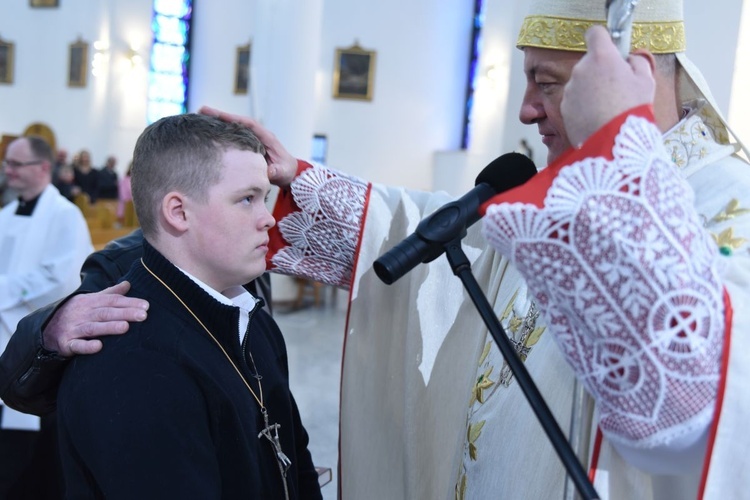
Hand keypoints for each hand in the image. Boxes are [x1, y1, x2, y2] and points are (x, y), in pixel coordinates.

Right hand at [42, 281, 148, 356]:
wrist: (46, 328)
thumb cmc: (76, 313)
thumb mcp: (90, 300)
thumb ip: (110, 293)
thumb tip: (128, 284)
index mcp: (90, 302)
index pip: (112, 301)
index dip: (129, 302)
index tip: (146, 306)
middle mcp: (83, 314)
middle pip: (106, 313)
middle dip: (125, 313)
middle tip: (143, 315)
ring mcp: (74, 328)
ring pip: (93, 327)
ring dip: (109, 327)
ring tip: (126, 327)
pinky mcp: (67, 343)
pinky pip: (77, 345)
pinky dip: (87, 346)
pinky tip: (99, 346)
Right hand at [198, 106, 298, 186]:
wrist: (289, 173)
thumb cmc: (286, 171)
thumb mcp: (283, 172)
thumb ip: (276, 171)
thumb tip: (269, 171)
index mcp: (267, 137)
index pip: (248, 124)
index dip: (233, 118)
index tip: (218, 115)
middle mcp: (257, 135)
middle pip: (237, 122)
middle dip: (219, 116)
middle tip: (201, 110)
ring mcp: (251, 139)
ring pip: (233, 128)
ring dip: (217, 123)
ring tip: (198, 118)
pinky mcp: (246, 146)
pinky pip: (232, 137)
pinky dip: (221, 134)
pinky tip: (207, 134)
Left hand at [561, 25, 654, 146]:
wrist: (612, 142)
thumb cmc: (631, 109)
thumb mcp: (646, 81)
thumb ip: (636, 62)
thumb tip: (629, 59)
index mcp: (601, 57)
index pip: (596, 33)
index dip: (604, 40)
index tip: (611, 50)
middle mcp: (581, 70)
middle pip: (590, 62)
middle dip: (601, 70)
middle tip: (617, 87)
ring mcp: (570, 89)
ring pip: (581, 82)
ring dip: (591, 89)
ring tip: (608, 106)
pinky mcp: (564, 107)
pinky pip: (575, 100)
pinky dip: (583, 105)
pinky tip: (597, 117)